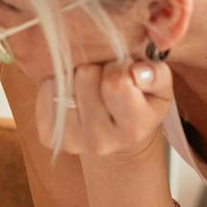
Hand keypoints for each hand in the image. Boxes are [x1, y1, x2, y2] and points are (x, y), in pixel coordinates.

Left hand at [33, 57, 172, 162]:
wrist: (118, 135)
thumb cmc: (141, 102)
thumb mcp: (160, 89)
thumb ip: (157, 75)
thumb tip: (137, 71)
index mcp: (134, 128)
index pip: (116, 82)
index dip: (119, 65)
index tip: (124, 68)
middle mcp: (100, 140)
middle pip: (86, 75)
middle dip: (97, 66)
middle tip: (105, 74)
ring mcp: (71, 140)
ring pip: (64, 80)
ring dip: (76, 73)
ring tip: (90, 82)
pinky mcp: (49, 134)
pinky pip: (46, 88)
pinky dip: (57, 81)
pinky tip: (73, 90)